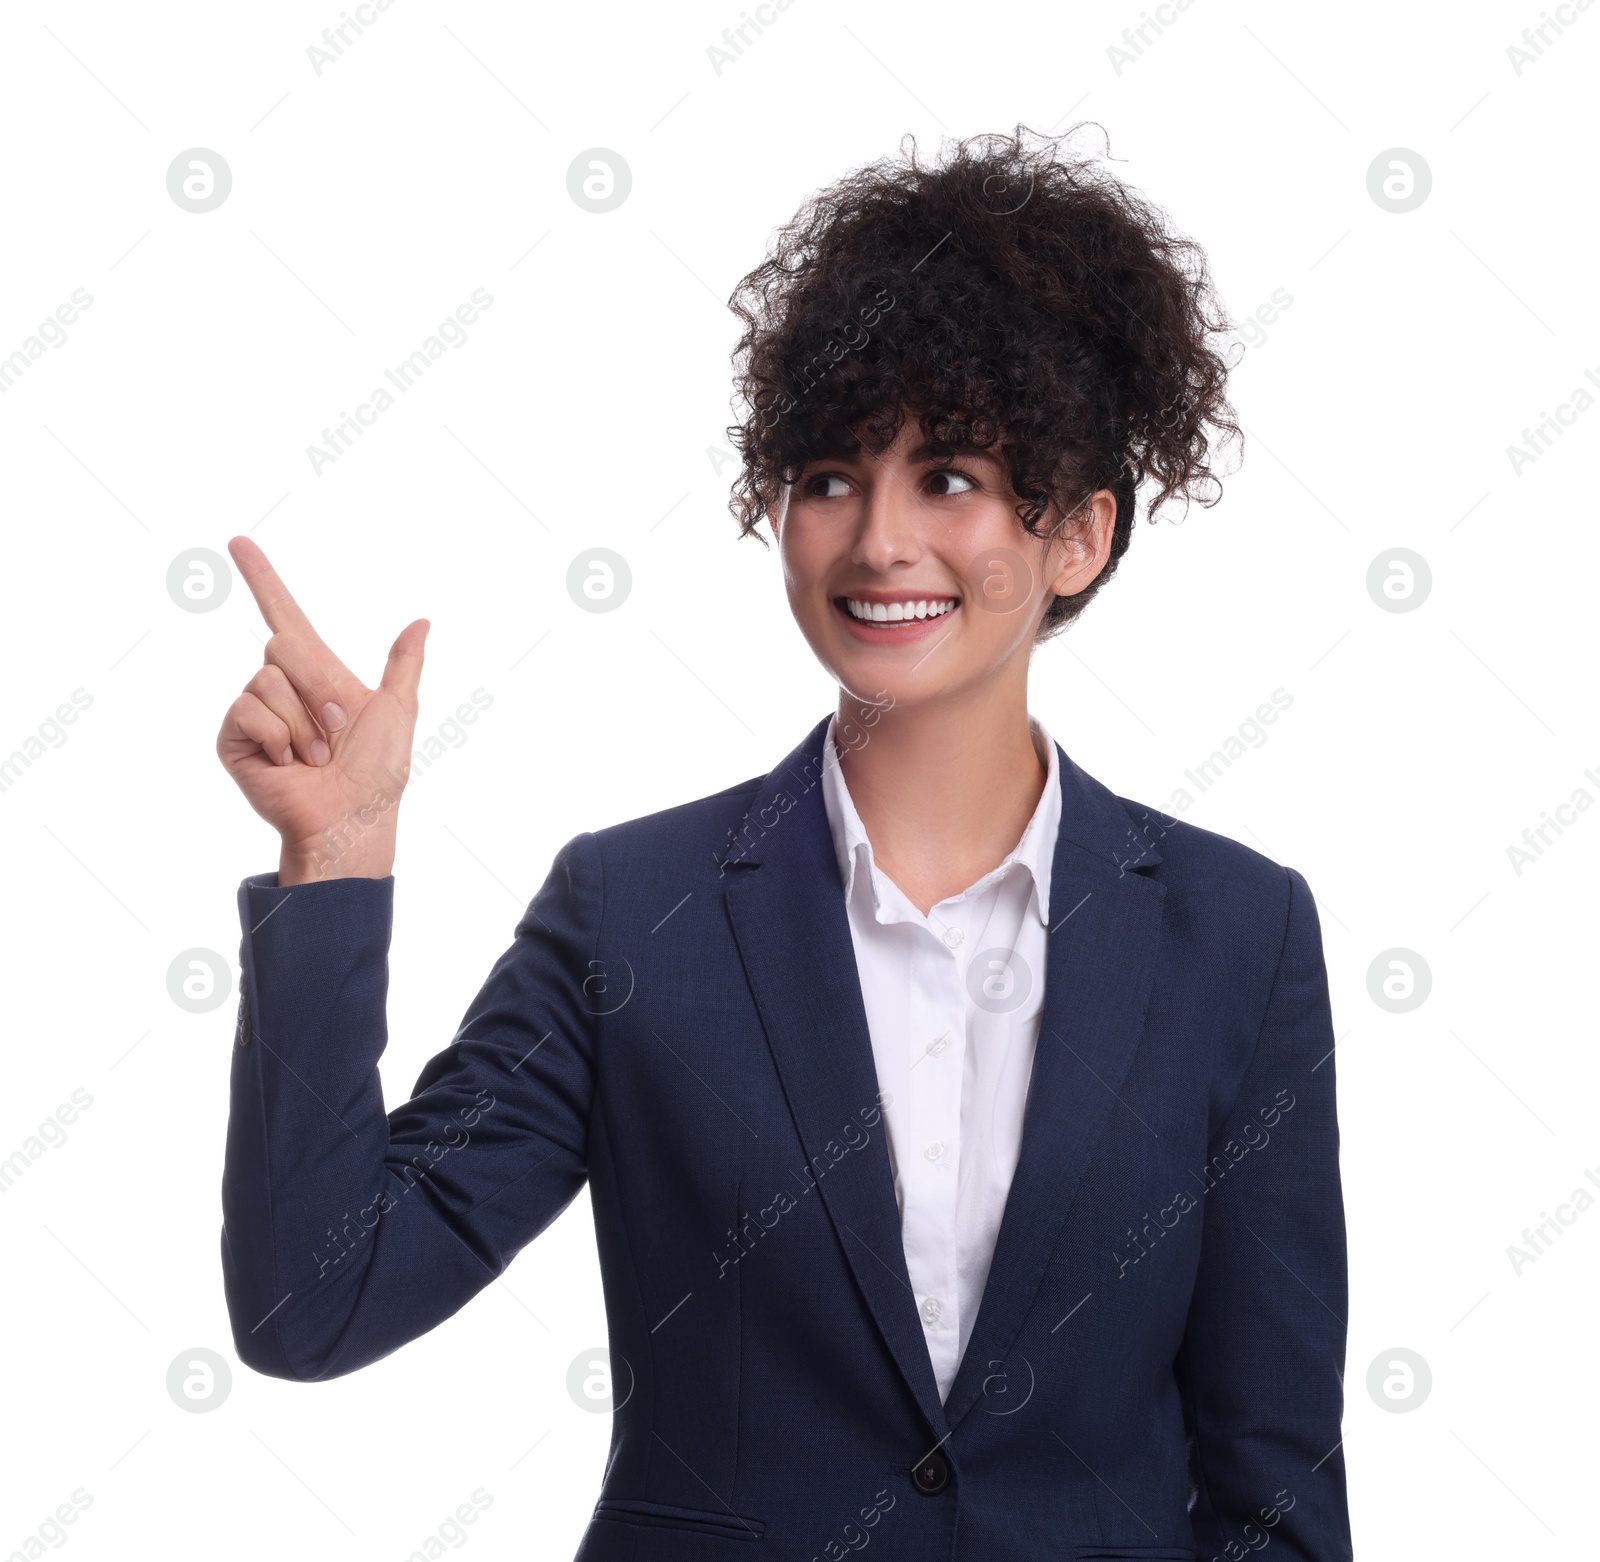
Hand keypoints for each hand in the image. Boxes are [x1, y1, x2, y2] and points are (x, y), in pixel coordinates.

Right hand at [216, 535, 428, 884]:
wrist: (352, 820)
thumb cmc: (378, 775)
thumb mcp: (398, 710)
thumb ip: (403, 664)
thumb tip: (422, 621)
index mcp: (319, 675)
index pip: (284, 616)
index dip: (263, 579)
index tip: (238, 541)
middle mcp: (282, 689)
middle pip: (283, 645)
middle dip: (318, 686)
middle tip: (336, 728)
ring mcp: (255, 713)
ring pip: (267, 679)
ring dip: (302, 722)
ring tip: (315, 755)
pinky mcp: (234, 739)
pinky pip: (248, 709)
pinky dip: (278, 737)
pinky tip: (289, 763)